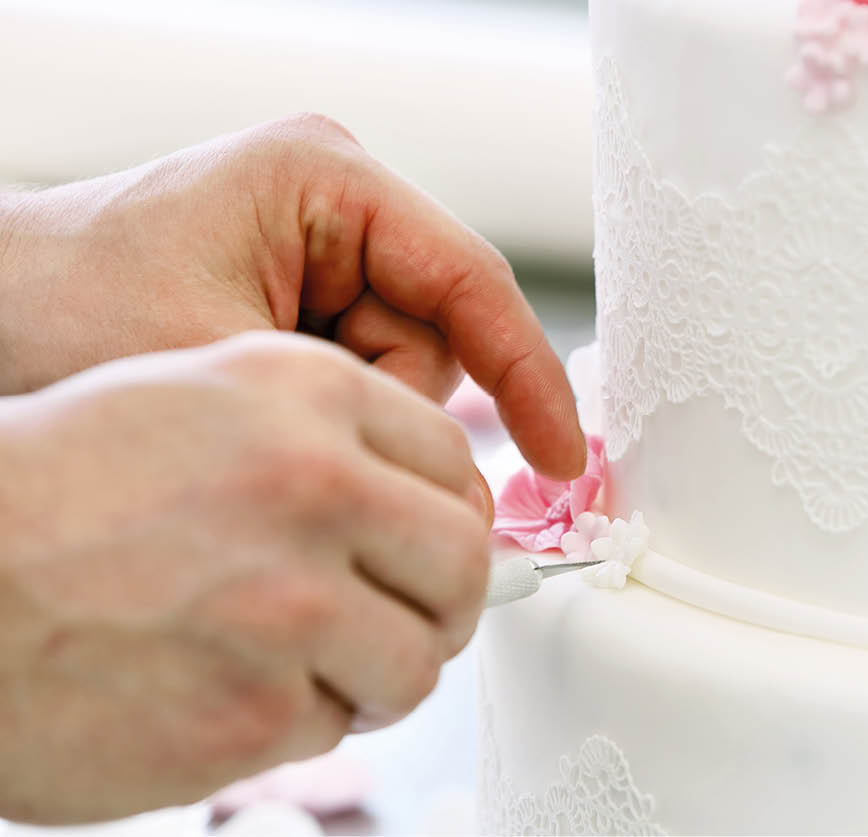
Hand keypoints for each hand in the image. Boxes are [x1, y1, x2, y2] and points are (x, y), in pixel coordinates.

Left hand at [0, 113, 583, 478]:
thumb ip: (359, 419)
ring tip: (254, 413)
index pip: (471, 282)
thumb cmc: (48, 311)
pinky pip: (361, 374)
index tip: (563, 456)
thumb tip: (464, 489)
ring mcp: (318, 250)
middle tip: (311, 438)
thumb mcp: (220, 365)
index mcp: (324, 180)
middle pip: (435, 336)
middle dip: (387, 402)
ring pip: (402, 368)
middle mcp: (333, 206)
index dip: (528, 376)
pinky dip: (329, 412)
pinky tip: (263, 413)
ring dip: (347, 413)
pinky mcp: (299, 294)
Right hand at [0, 332, 487, 823]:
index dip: (447, 517)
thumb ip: (333, 440)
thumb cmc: (59, 490)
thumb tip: (444, 505)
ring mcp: (288, 604)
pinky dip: (293, 719)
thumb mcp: (202, 400)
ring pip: (418, 660)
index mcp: (306, 394)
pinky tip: (223, 684)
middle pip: (463, 563)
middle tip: (395, 617)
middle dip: (439, 602)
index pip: (455, 464)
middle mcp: (312, 486)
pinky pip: (333, 726)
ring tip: (304, 660)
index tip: (428, 549)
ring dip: (375, 673)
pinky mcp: (251, 712)